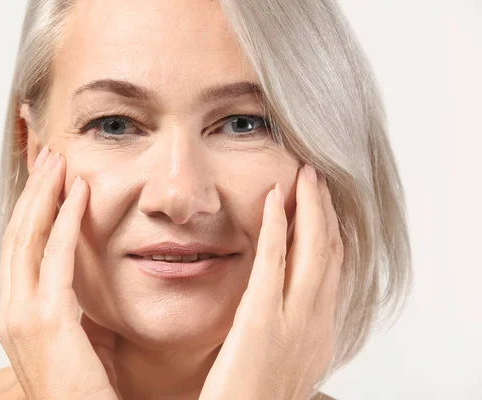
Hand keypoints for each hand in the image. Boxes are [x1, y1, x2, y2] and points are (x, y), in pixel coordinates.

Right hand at [0, 147, 120, 399]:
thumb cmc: (85, 390)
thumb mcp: (79, 339)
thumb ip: (79, 306)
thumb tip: (96, 279)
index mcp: (17, 314)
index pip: (20, 249)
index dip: (31, 210)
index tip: (47, 180)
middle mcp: (12, 311)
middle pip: (18, 235)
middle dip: (34, 192)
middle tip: (50, 158)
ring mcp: (23, 315)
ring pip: (29, 238)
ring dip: (45, 196)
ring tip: (59, 162)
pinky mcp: (47, 320)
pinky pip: (57, 258)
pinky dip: (67, 222)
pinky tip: (79, 194)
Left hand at [199, 165, 343, 399]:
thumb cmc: (253, 399)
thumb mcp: (282, 361)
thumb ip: (285, 329)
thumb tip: (277, 305)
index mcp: (318, 334)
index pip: (333, 272)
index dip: (331, 233)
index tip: (324, 208)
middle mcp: (315, 324)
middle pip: (330, 253)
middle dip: (326, 211)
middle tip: (317, 179)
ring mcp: (293, 322)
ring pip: (312, 251)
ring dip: (310, 208)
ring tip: (304, 177)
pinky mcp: (260, 321)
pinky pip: (273, 263)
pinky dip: (277, 226)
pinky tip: (273, 199)